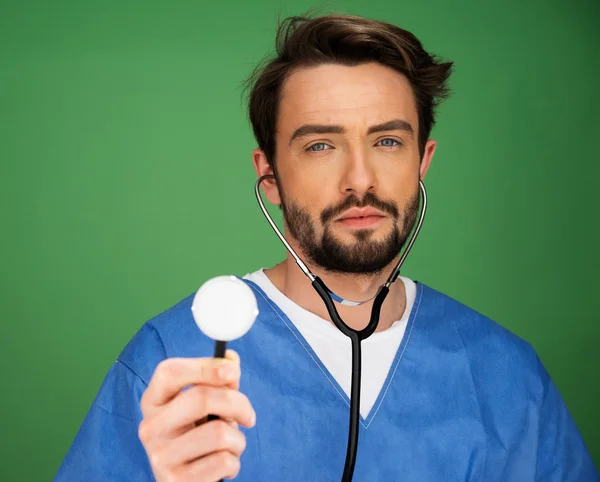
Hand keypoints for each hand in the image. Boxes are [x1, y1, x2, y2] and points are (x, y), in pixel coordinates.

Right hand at [138, 350, 255, 480]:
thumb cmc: (199, 439)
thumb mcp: (206, 408)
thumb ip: (219, 382)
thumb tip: (231, 359)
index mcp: (153, 402)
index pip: (170, 372)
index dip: (204, 366)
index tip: (233, 370)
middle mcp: (150, 427)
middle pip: (202, 398)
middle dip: (237, 403)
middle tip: (249, 416)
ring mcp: (160, 456)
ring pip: (219, 432)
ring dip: (238, 440)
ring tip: (230, 447)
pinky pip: (223, 461)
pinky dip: (234, 463)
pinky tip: (223, 468)